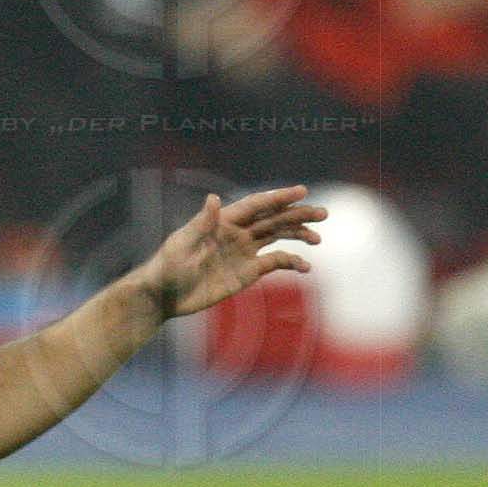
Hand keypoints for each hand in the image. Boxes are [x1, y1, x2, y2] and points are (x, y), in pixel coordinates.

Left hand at [137, 187, 326, 319]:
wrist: (164, 296)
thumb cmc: (167, 267)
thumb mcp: (181, 244)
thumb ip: (201, 222)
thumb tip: (214, 198)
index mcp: (222, 221)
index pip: (256, 205)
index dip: (278, 197)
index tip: (302, 191)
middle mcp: (236, 233)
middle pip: (272, 219)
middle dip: (297, 214)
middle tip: (323, 213)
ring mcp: (243, 252)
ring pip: (277, 237)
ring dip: (298, 235)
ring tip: (318, 238)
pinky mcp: (246, 272)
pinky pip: (274, 263)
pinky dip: (291, 262)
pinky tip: (305, 266)